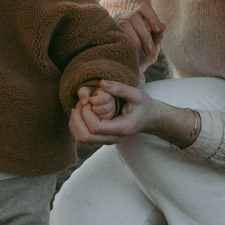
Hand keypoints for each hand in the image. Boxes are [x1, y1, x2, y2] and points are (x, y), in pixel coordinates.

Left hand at [69, 79, 194, 145]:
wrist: (149, 118)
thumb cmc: (143, 105)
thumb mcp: (136, 94)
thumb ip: (119, 88)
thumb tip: (101, 83)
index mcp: (122, 129)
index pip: (95, 128)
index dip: (87, 113)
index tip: (89, 100)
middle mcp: (113, 138)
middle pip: (84, 137)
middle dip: (77, 118)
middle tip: (81, 102)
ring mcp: (106, 141)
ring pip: (80, 138)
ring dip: (75, 121)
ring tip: (81, 106)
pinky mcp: (101, 138)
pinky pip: (81, 136)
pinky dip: (76, 124)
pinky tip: (81, 110)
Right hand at [116, 0, 164, 69]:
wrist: (123, 67)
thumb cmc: (138, 54)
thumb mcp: (150, 46)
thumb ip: (157, 36)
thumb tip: (163, 26)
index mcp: (134, 17)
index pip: (143, 8)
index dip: (152, 16)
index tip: (157, 29)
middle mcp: (122, 17)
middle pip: (134, 16)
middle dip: (145, 34)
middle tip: (149, 50)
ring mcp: (113, 24)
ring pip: (125, 23)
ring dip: (136, 39)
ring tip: (140, 53)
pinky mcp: (106, 33)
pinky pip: (116, 32)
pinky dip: (127, 42)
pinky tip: (131, 52)